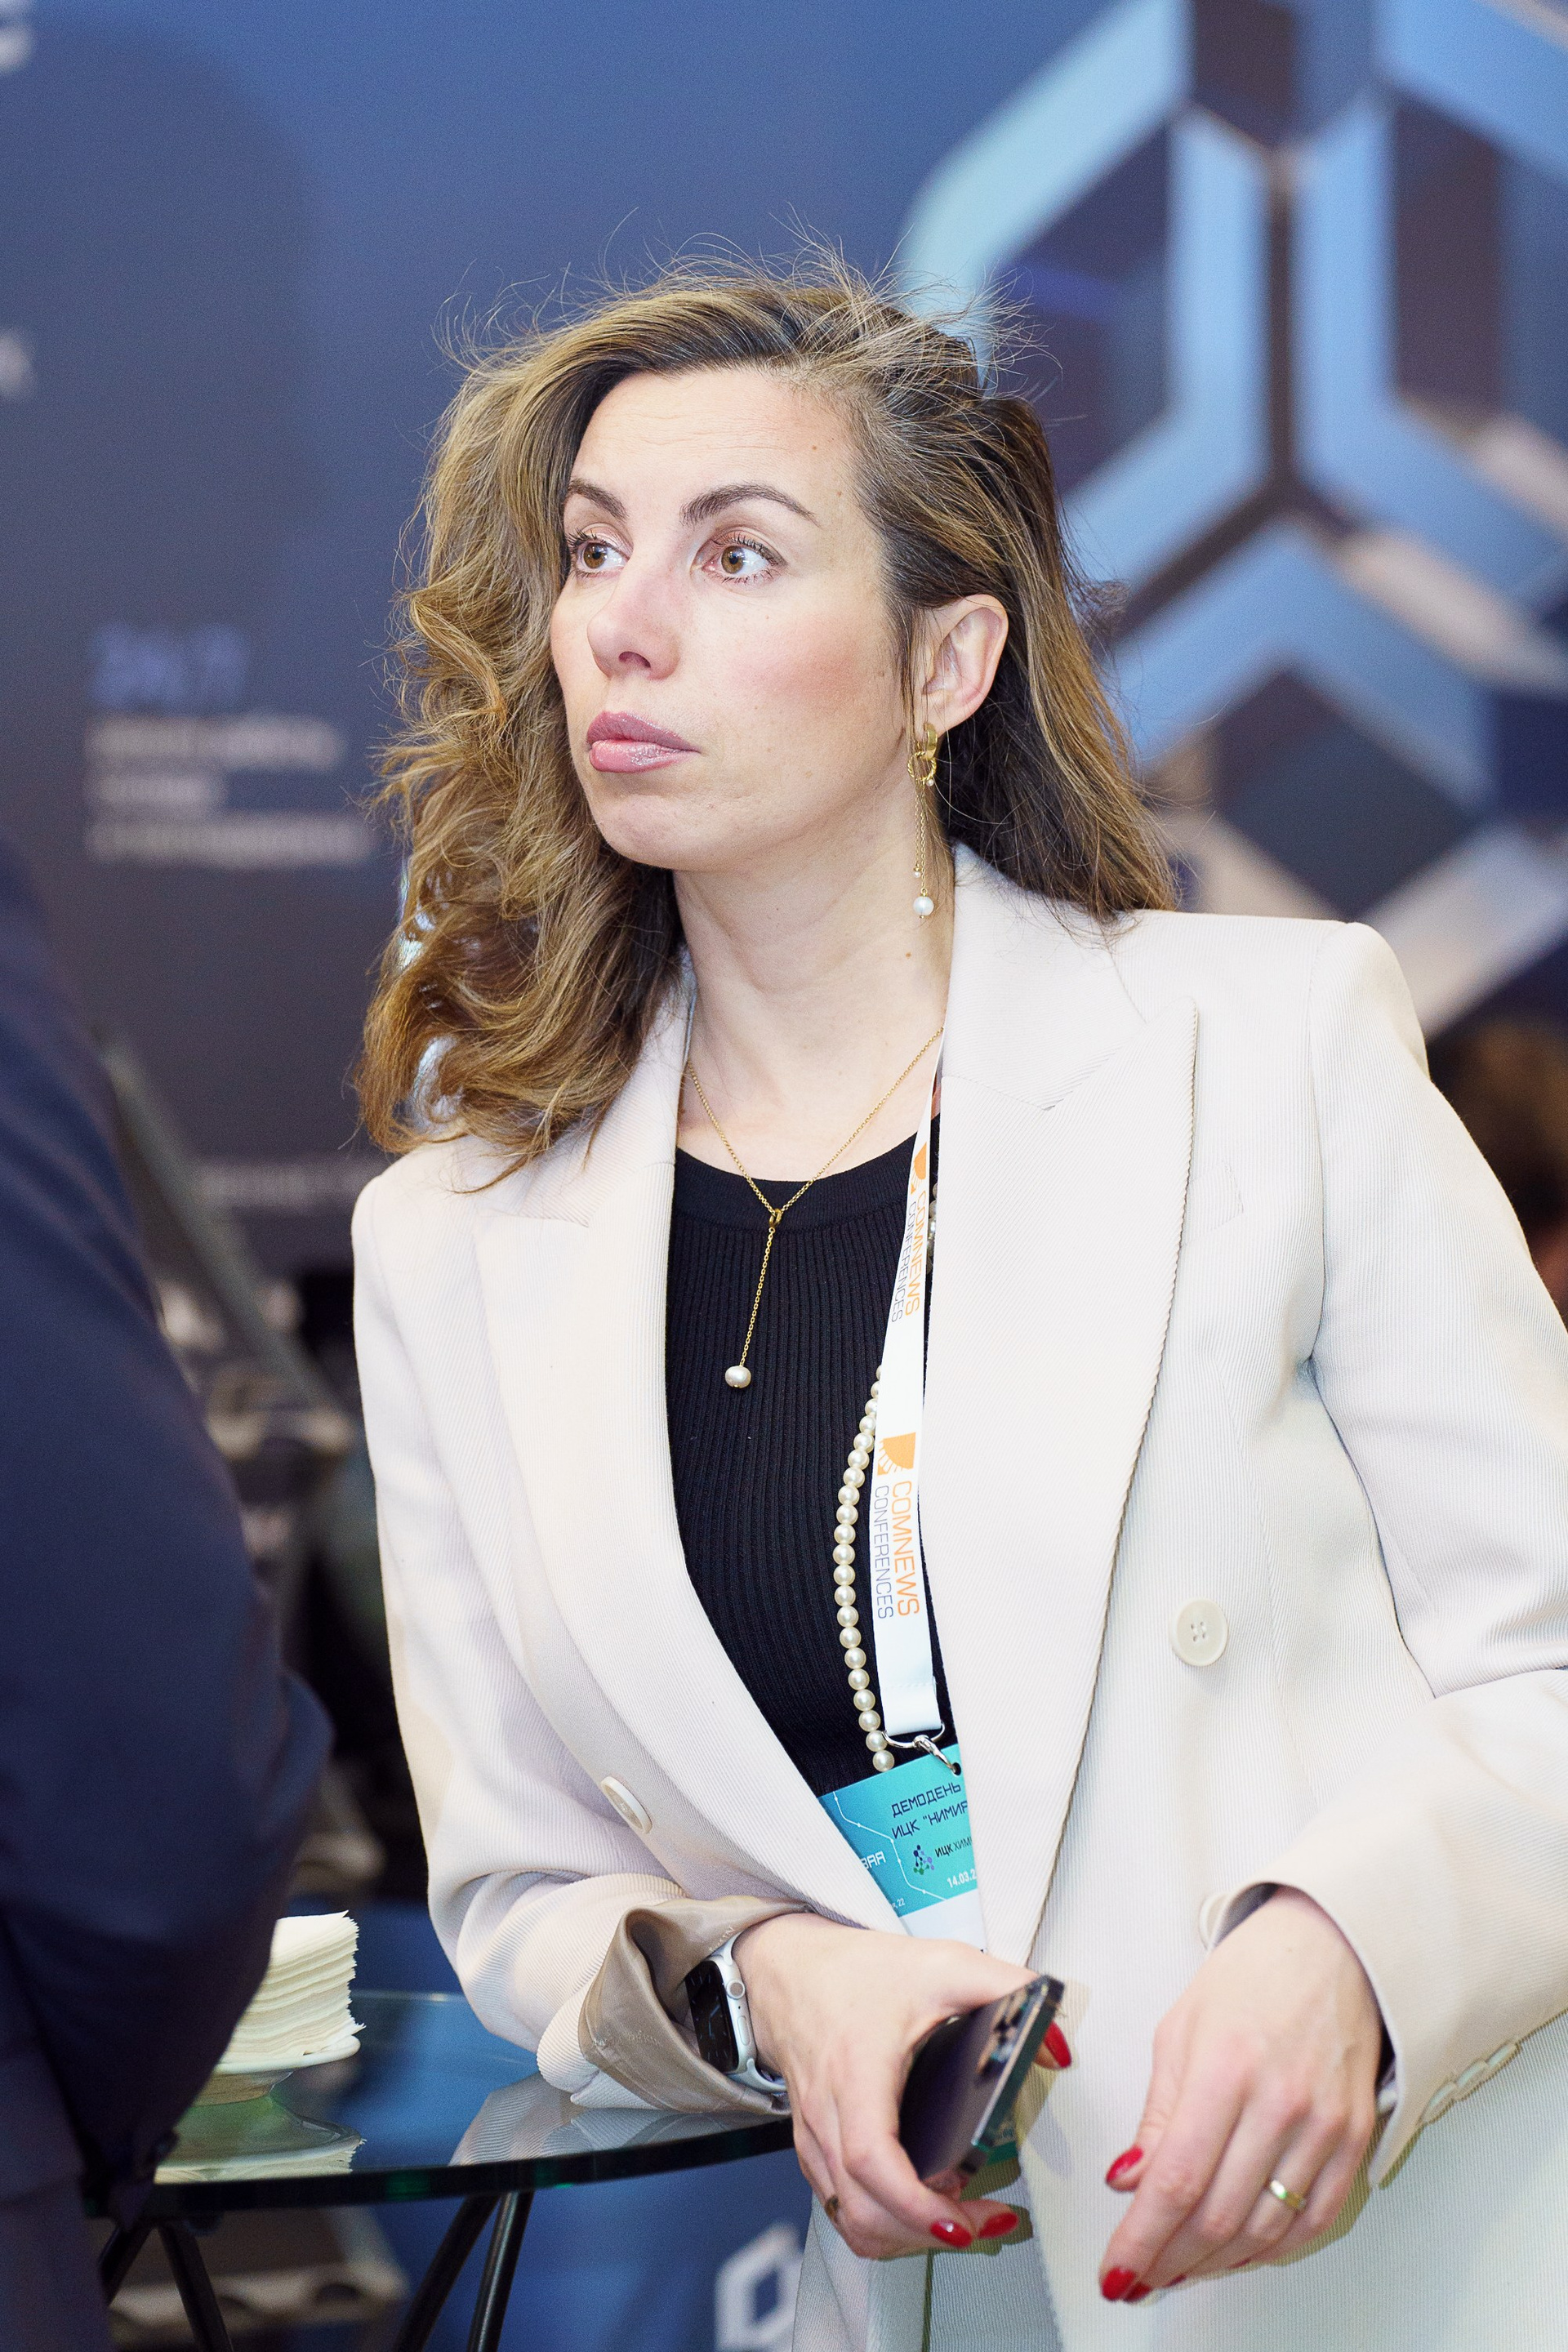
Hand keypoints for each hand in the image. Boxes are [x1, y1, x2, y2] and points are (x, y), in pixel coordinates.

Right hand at [734, 1912, 1059, 2258]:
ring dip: (906, 2238)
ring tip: (960, 2223)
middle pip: (862, 2208)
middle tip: (986, 2224)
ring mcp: (815, 2139)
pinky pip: (842, 2208)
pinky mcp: (814, 2150)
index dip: (915, 2204)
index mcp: (856, 2072)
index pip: (871, 2159)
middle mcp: (828, 2115)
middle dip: (927, 2235)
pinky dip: (882, 2224)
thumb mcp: (943, 1964)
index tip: (960, 2220)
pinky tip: (919, 2210)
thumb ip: (1008, 1989)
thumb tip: (1058, 2045)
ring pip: (851, 2219)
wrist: (793, 1969)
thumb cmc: (859, 1972)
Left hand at [1100, 1889, 1380, 2298]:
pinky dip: (1272, 2250)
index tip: (1117, 2272)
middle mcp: (1279, 2103)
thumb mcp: (1180, 2029)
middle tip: (1142, 2276)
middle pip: (1218, 2216)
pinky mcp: (1355, 2139)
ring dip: (1215, 2264)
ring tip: (1181, 2269)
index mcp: (1224, 2068)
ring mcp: (1324, 2125)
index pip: (1176, 2181)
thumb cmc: (1251, 1978)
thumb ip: (1157, 2114)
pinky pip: (1315, 2220)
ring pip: (1264, 2230)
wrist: (1332, 1948)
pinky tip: (1240, 2253)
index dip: (1141, 2239)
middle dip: (1171, 2260)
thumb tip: (1130, 2181)